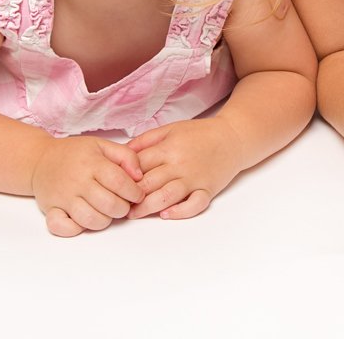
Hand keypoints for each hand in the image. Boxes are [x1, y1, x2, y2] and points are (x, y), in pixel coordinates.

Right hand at [30, 136, 143, 236]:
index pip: (120, 182)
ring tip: (105, 210)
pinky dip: (75, 228)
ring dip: (104, 220)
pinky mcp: (51, 210)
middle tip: (122, 203)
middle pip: (109, 205)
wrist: (40, 159)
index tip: (137, 194)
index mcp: (91, 163)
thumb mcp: (102, 145)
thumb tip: (139, 176)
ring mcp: (63, 197)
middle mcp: (77, 181)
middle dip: (123, 208)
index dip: (134, 192)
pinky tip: (82, 220)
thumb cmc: (74, 154)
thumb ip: (125, 156)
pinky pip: (63, 228)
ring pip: (91, 220)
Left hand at [125, 119, 245, 219]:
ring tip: (134, 214)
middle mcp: (180, 164)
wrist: (232, 138)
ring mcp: (195, 179)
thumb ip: (146, 140)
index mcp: (169, 147)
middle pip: (150, 182)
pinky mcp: (208, 190)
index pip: (139, 164)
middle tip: (117, 202)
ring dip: (148, 207)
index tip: (111, 184)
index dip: (123, 175)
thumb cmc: (199, 134)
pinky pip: (194, 205)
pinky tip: (166, 215)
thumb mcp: (170, 129)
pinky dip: (180, 212)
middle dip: (131, 195)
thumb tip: (122, 152)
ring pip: (167, 196)